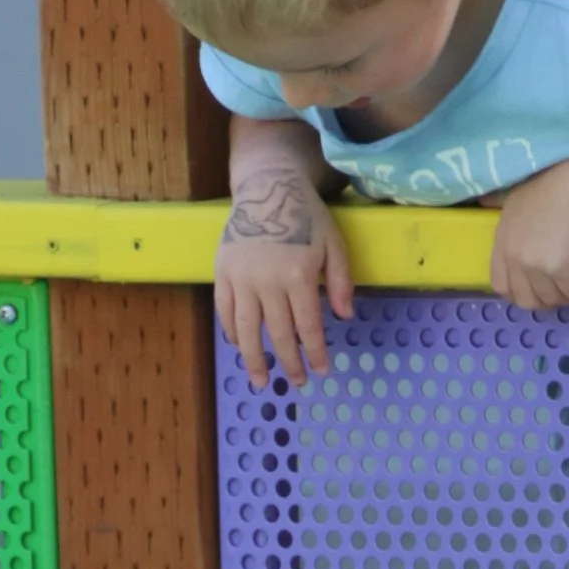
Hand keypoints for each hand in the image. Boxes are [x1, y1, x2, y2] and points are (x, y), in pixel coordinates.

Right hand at [215, 173, 356, 389]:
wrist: (267, 186)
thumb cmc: (305, 215)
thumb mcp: (333, 242)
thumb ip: (340, 280)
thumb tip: (346, 316)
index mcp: (298, 275)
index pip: (308, 326)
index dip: (315, 352)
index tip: (321, 371)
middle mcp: (268, 281)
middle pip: (278, 334)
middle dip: (289, 363)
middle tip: (297, 382)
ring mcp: (242, 277)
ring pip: (246, 329)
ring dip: (254, 359)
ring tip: (260, 381)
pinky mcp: (223, 271)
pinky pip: (224, 309)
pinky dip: (230, 331)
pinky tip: (239, 345)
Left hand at [486, 165, 568, 312]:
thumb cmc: (554, 182)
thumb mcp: (516, 192)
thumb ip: (497, 202)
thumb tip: (484, 200)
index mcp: (502, 240)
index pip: (501, 284)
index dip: (519, 293)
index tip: (536, 292)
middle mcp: (515, 256)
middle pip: (525, 299)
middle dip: (544, 302)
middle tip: (560, 294)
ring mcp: (536, 265)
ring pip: (551, 299)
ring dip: (565, 300)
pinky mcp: (561, 269)